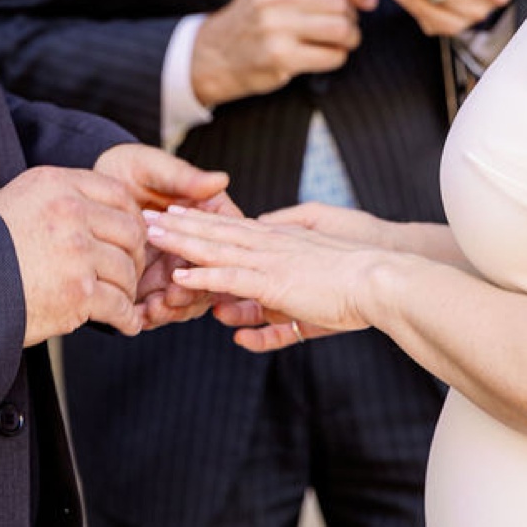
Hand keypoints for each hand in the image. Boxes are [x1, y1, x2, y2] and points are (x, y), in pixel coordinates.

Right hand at [0, 166, 148, 345]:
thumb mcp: (19, 200)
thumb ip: (60, 198)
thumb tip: (102, 213)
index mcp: (56, 184)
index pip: (118, 194)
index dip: (132, 219)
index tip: (129, 239)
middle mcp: (70, 213)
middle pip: (131, 232)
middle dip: (136, 256)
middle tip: (131, 273)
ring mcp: (76, 253)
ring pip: (126, 271)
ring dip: (129, 290)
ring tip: (123, 300)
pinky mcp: (77, 293)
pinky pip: (118, 306)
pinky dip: (126, 318)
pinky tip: (125, 323)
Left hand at [92, 144, 237, 329]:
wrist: (90, 191)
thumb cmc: (127, 168)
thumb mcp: (152, 167)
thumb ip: (183, 178)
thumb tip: (220, 179)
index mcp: (208, 217)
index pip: (224, 243)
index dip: (214, 260)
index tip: (191, 265)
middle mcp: (197, 246)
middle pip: (209, 278)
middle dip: (191, 293)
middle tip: (170, 297)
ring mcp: (176, 267)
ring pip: (186, 299)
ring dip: (172, 309)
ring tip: (152, 308)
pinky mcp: (153, 284)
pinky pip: (159, 307)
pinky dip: (150, 314)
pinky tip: (137, 315)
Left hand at [145, 206, 381, 349]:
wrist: (379, 280)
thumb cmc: (355, 285)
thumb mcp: (311, 285)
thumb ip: (279, 298)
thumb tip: (249, 315)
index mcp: (282, 240)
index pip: (233, 228)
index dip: (202, 219)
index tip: (176, 211)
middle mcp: (272, 244)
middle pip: (215, 231)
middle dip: (180, 224)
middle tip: (147, 215)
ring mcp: (270, 260)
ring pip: (215, 248)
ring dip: (180, 242)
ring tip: (151, 235)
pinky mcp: (274, 281)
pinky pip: (231, 277)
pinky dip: (203, 276)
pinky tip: (180, 276)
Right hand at [190, 0, 378, 107]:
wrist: (219, 52)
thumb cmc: (261, 11)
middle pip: (341, 3)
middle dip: (351, 16)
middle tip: (343, 23)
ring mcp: (274, 25)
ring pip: (342, 29)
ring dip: (350, 37)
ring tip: (340, 39)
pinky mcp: (279, 56)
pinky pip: (333, 55)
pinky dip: (337, 56)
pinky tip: (324, 54)